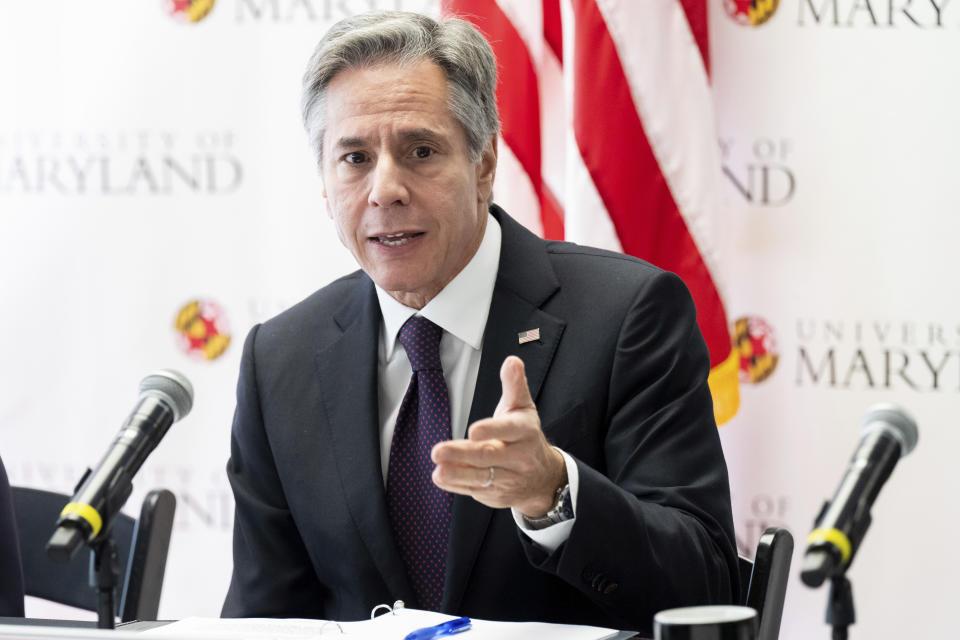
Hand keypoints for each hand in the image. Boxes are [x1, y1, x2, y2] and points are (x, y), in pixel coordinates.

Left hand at [431, 355, 566, 516]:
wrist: (543, 478)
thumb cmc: (526, 437)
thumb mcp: (523, 408)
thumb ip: (514, 385)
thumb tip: (511, 361)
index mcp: (524, 432)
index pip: (509, 430)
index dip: (491, 430)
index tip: (473, 430)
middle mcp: (518, 458)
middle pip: (488, 457)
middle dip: (462, 455)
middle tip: (437, 451)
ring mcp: (507, 479)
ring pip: (480, 478)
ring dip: (457, 475)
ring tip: (438, 470)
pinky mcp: (495, 494)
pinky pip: (474, 491)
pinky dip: (456, 485)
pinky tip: (441, 478)